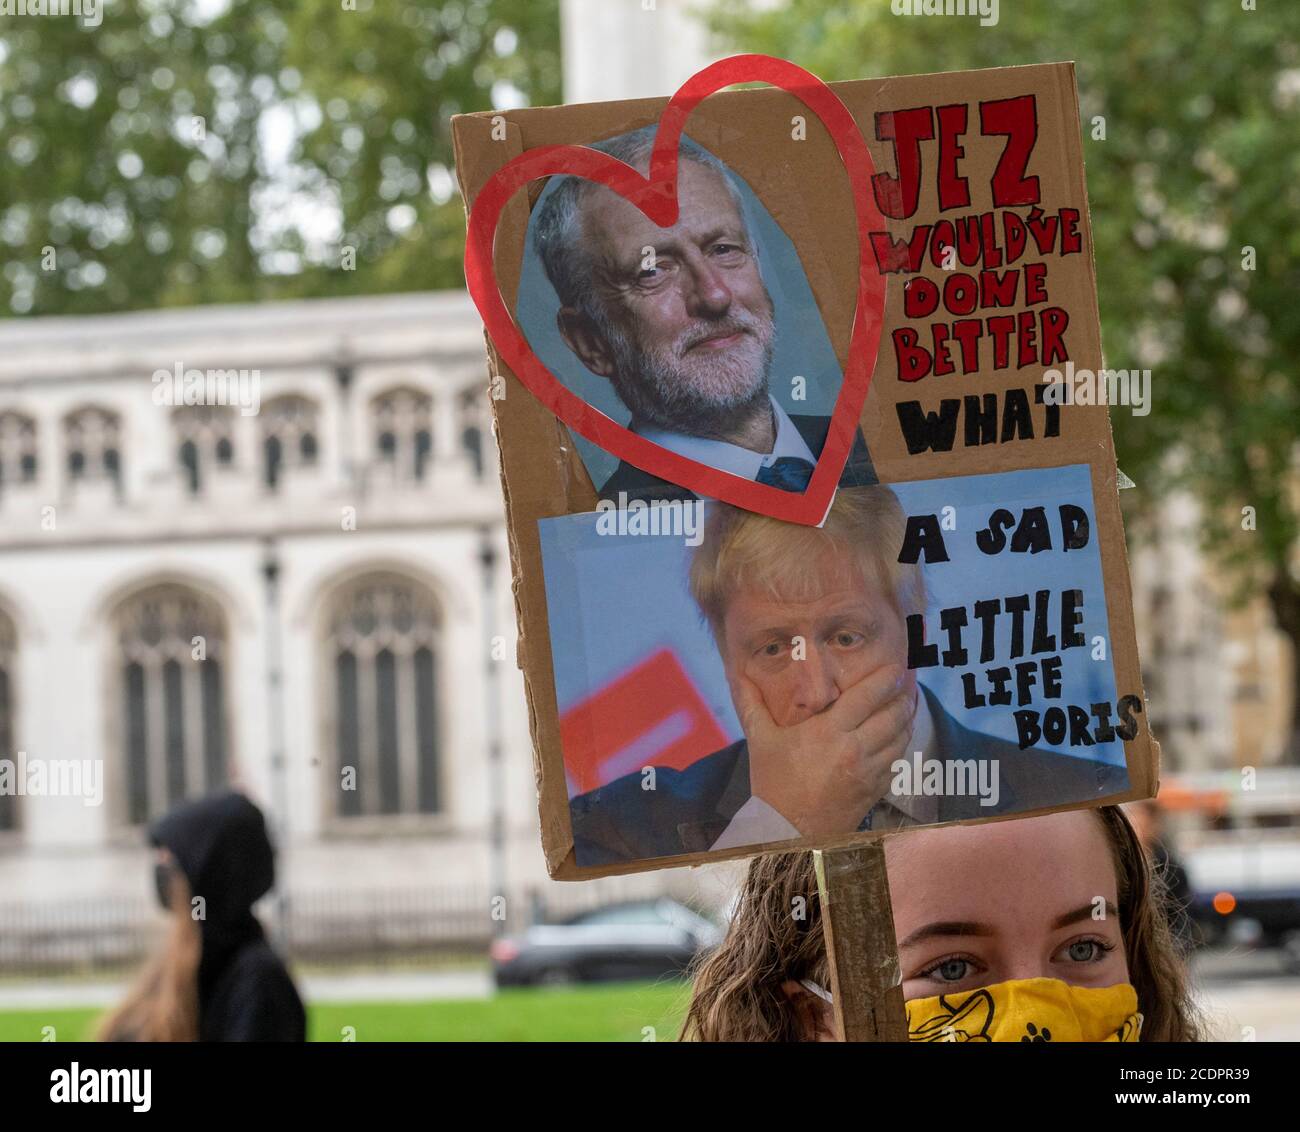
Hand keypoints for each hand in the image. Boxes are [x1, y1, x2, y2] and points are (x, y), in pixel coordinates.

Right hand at [729, 664, 916, 838]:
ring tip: (908, 702)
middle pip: (892, 714)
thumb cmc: (772, 784)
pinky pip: (898, 760)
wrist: (787, 833)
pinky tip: (901, 734)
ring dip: (907, 716)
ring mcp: (868, 771)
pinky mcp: (875, 790)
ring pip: (901, 737)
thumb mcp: (759, 740)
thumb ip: (751, 703)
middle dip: (903, 694)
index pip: (868, 696)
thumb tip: (737, 673)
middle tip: (908, 679)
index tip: (895, 665)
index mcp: (828, 732)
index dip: (886, 678)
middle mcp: (855, 749)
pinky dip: (903, 743)